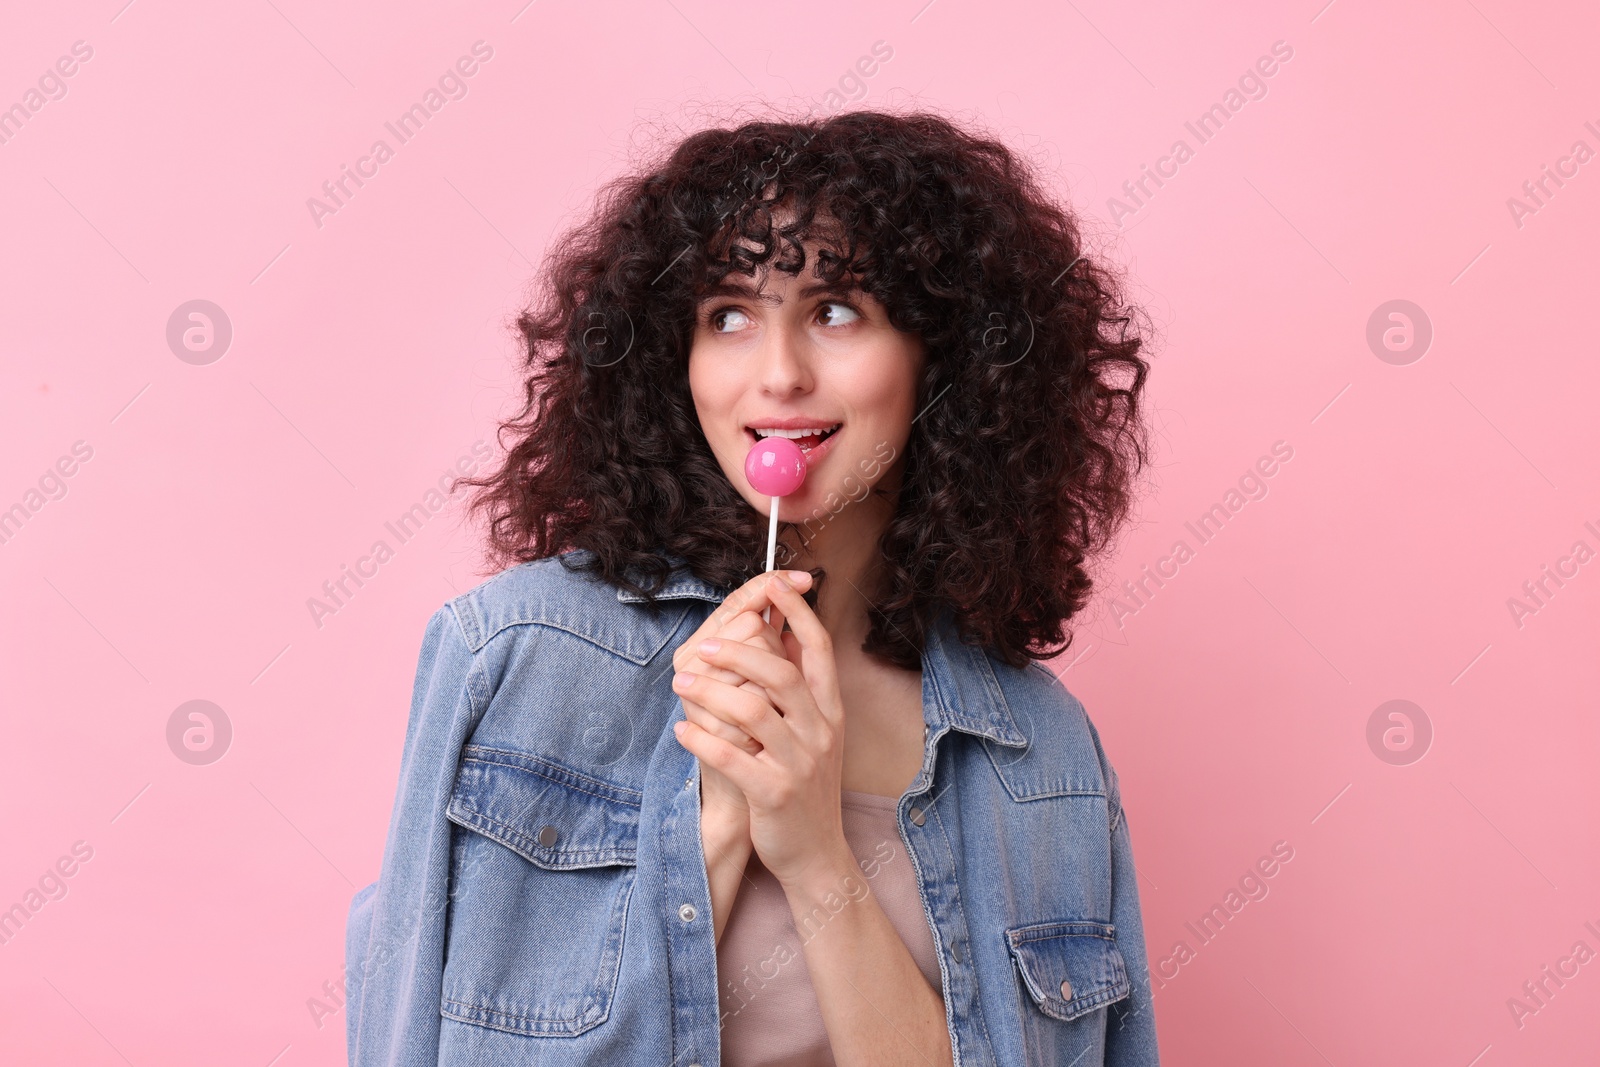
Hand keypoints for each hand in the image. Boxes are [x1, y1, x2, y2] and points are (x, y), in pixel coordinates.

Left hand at [671, 572, 848, 889]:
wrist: (816, 854)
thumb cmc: (804, 786)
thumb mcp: (813, 733)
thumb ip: (798, 688)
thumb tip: (780, 632)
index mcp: (830, 711)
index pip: (818, 649)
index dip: (796, 613)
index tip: (771, 586)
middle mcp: (820, 732)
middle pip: (781, 673)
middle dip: (739, 650)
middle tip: (703, 645)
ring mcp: (800, 764)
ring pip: (753, 712)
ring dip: (711, 692)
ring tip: (682, 683)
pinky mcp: (774, 794)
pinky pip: (733, 758)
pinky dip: (703, 740)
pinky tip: (681, 730)